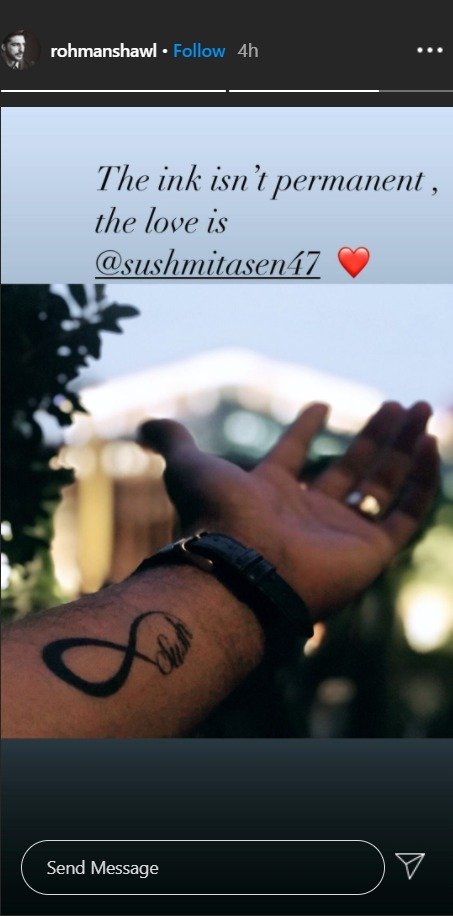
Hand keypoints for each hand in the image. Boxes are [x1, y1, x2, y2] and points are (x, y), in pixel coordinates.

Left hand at [138, 402, 438, 619]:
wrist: (241, 566)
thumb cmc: (215, 516)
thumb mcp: (189, 467)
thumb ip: (173, 441)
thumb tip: (146, 423)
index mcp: (271, 493)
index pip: (294, 456)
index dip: (305, 429)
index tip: (319, 403)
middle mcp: (309, 514)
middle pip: (351, 466)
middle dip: (375, 434)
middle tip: (397, 404)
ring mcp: (342, 533)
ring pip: (384, 484)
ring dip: (405, 447)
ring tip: (419, 410)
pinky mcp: (371, 552)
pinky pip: (407, 514)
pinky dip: (422, 481)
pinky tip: (432, 445)